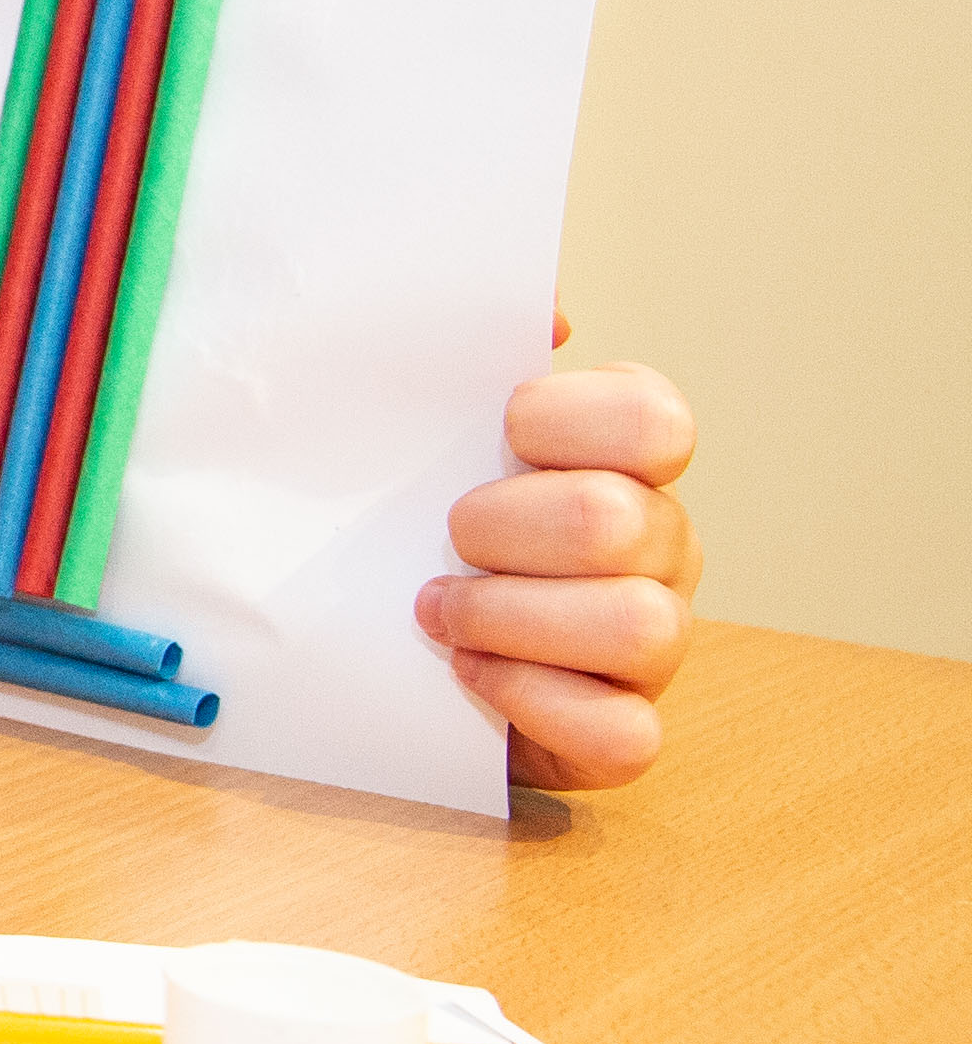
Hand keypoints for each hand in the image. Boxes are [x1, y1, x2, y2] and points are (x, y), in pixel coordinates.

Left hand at [427, 361, 696, 793]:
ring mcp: (653, 642)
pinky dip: (534, 703)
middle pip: (623, 523)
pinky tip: (469, 677)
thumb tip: (547, 310)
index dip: (570, 420)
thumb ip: (467, 355)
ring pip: (639, 627)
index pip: (654, 418)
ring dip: (512, 617)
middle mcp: (659, 544)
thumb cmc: (407, 516)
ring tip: (437, 611)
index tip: (498, 429)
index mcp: (624, 460)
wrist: (385, 647)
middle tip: (447, 536)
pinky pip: (623, 733)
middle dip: (508, 528)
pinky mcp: (621, 732)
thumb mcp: (417, 427)